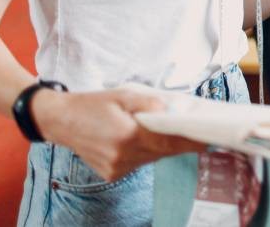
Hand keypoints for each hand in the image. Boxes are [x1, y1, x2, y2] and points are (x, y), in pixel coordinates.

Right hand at [31, 88, 204, 181]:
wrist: (61, 121)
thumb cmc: (93, 104)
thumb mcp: (123, 94)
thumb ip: (150, 103)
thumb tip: (172, 111)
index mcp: (127, 135)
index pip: (168, 141)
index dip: (190, 141)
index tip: (208, 139)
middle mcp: (123, 156)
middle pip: (163, 151)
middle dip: (180, 143)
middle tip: (198, 134)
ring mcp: (117, 168)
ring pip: (152, 158)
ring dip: (162, 146)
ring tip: (170, 131)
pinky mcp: (112, 174)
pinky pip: (139, 162)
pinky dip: (146, 152)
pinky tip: (143, 139)